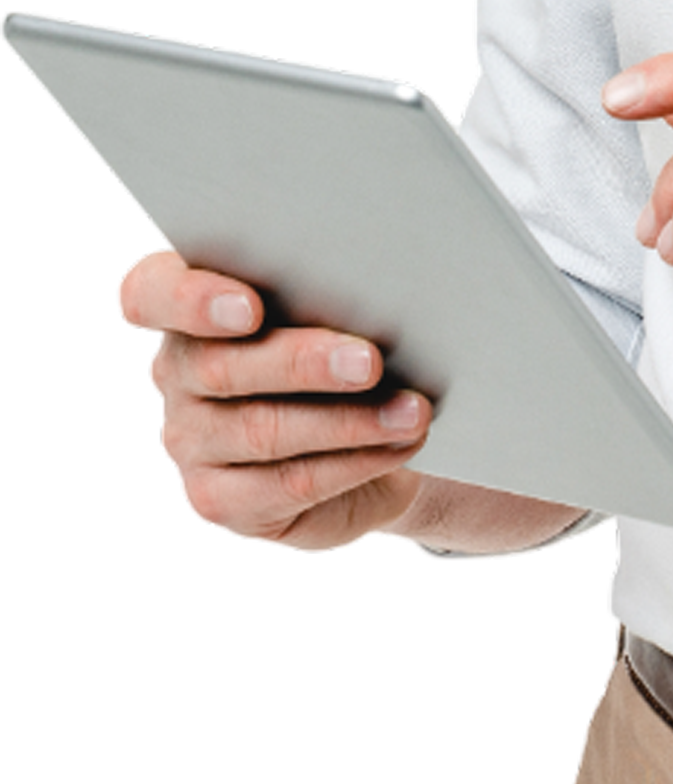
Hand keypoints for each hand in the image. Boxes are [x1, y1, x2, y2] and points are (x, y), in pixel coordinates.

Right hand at [117, 248, 433, 551]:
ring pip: (262, 430)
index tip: (248, 308)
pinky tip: (397, 445)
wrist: (362, 436)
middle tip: (370, 363)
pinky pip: (286, 483)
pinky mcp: (216, 498)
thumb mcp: (332, 306)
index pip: (150, 293)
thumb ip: (327, 290)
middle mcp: (174, 371)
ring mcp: (187, 440)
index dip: (190, 300)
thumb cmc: (343, 342)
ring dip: (348, 421)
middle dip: (305, 364)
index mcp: (184, 304)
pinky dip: (352, 462)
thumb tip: (376, 284)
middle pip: (221, 367)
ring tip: (411, 411)